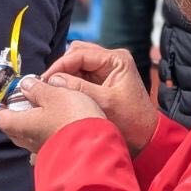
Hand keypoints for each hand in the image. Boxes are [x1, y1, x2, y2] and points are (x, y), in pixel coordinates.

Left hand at [0, 75, 104, 155]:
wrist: (96, 149)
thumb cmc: (72, 118)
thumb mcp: (55, 94)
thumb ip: (37, 89)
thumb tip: (24, 85)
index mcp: (21, 124)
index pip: (0, 117)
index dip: (0, 105)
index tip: (5, 94)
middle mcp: (28, 141)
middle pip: (14, 127)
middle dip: (17, 112)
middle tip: (26, 97)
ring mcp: (42, 150)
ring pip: (30, 135)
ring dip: (34, 121)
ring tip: (46, 107)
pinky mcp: (58, 153)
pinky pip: (46, 140)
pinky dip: (48, 130)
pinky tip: (58, 123)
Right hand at [42, 41, 159, 156]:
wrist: (146, 137)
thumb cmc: (132, 120)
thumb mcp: (104, 103)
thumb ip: (78, 88)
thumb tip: (52, 79)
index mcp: (116, 59)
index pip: (80, 53)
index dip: (60, 65)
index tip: (44, 79)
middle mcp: (111, 59)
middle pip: (77, 54)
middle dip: (61, 68)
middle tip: (47, 84)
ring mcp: (106, 69)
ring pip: (76, 63)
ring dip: (64, 74)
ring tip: (53, 89)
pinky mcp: (101, 80)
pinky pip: (80, 75)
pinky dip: (69, 81)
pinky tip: (62, 93)